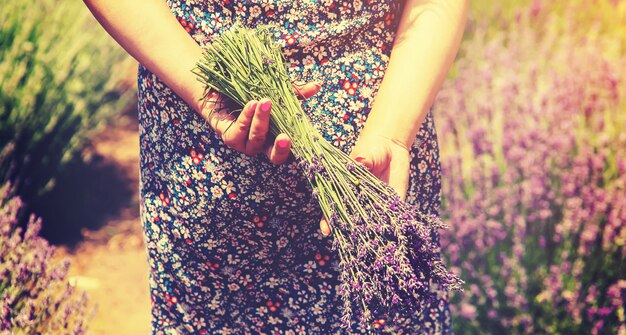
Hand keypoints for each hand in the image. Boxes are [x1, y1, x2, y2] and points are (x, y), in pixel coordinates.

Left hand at [199, 82, 320, 163]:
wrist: (217, 83)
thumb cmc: (248, 89)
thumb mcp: (274, 89)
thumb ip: (294, 91)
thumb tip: (316, 86)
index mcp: (275, 136)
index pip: (289, 150)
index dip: (297, 149)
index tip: (305, 138)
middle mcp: (261, 143)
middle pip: (274, 158)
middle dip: (281, 150)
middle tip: (286, 138)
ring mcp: (244, 142)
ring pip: (256, 140)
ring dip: (262, 122)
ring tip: (265, 101)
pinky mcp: (228, 136)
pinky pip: (239, 132)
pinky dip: (246, 118)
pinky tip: (252, 104)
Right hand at [319, 134, 410, 235]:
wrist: (391, 146)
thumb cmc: (370, 149)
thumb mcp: (364, 153)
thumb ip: (362, 160)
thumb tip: (359, 160)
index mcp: (347, 190)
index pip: (334, 207)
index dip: (329, 219)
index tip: (326, 230)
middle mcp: (360, 201)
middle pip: (352, 219)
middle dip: (349, 231)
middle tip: (346, 242)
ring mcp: (376, 204)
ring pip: (372, 221)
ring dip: (371, 232)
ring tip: (367, 242)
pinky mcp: (394, 202)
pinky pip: (393, 214)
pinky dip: (394, 223)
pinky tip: (393, 232)